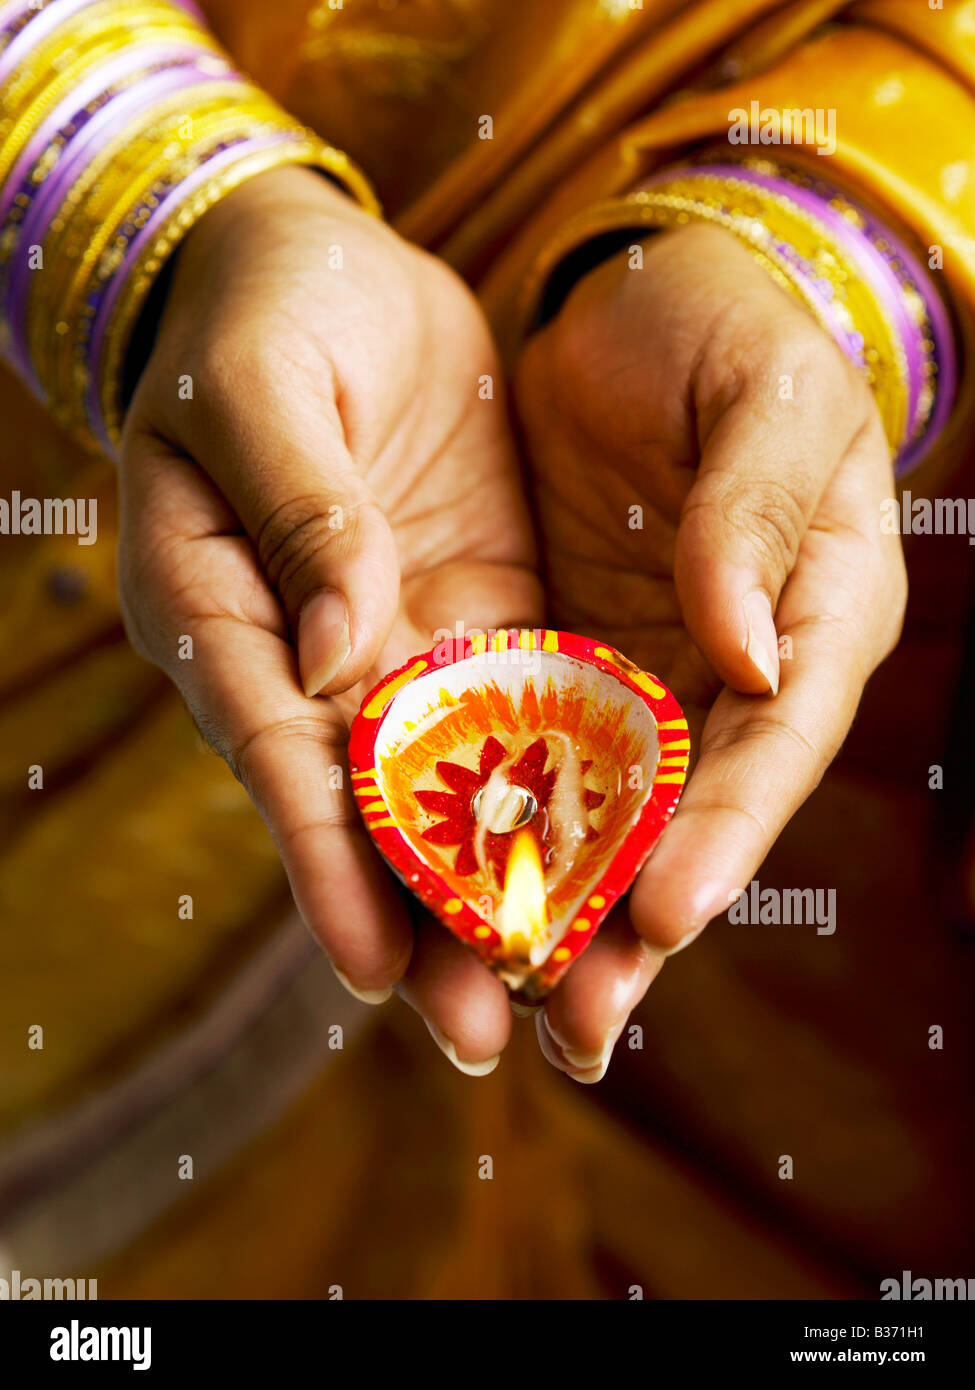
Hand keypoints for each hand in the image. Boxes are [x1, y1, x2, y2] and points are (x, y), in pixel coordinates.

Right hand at [118, 166, 540, 1073]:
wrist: (314, 270)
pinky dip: (561, 785)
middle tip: (480, 1036)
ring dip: (503, 881)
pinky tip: (615, 857)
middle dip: (422, 920)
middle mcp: (310, 656)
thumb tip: (340, 656)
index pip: (273, 755)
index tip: (371, 962)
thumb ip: (295, 509)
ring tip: (559, 994)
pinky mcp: (477, 611)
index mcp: (221, 613)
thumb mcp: (257, 389)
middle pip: (367, 807)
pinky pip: (524, 708)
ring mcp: (401, 642)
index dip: (322, 861)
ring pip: (453, 784)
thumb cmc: (254, 315)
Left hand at [514, 222, 906, 1080]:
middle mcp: (739, 667)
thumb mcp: (761, 393)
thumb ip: (756, 513)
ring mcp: (650, 673)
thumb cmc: (727, 328)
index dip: (728, 831)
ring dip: (567, 907)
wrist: (636, 301)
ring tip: (510, 1005)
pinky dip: (503, 825)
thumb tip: (743, 646)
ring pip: (612, 810)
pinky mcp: (569, 661)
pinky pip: (532, 755)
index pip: (778, 737)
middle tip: (577, 1020)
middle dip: (637, 918)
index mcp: (818, 608)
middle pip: (694, 812)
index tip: (661, 912)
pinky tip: (452, 893)